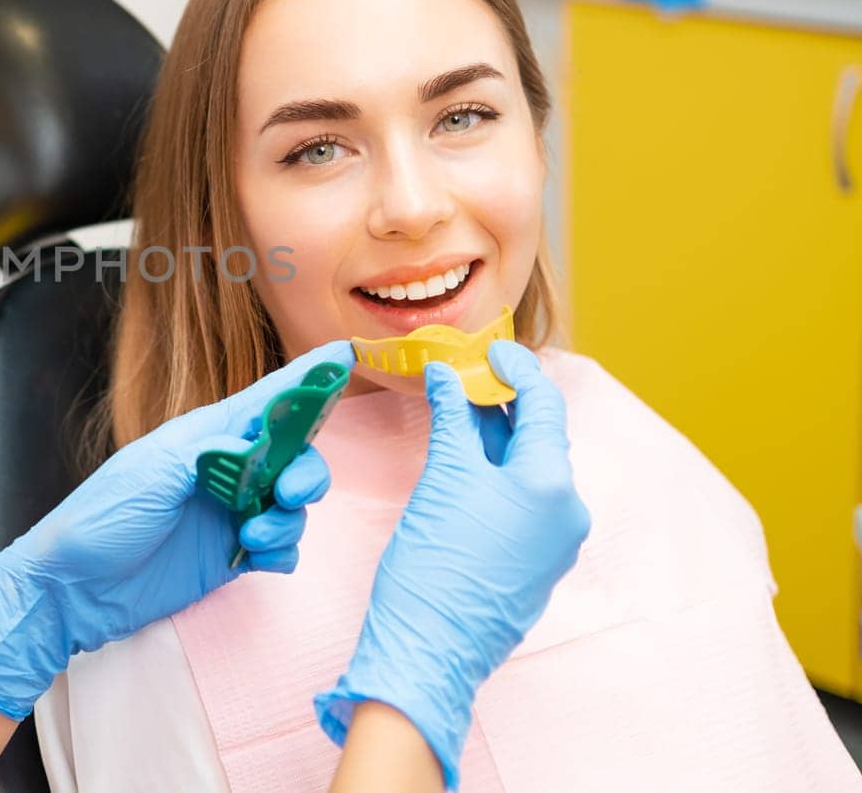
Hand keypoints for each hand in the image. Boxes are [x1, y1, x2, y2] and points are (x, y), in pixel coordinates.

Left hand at [0, 339, 352, 718]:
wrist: (73, 590)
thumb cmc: (100, 519)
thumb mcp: (152, 473)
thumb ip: (211, 451)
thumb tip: (258, 442)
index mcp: (202, 436)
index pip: (265, 399)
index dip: (306, 379)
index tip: (346, 354)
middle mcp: (223, 469)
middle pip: (292, 455)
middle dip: (305, 471)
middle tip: (290, 494)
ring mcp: (227, 512)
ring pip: (291, 503)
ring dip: (288, 518)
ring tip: (254, 536)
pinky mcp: (228, 554)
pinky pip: (280, 546)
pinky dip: (283, 550)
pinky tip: (259, 558)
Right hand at [315, 342, 589, 787]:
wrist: (430, 650)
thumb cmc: (435, 564)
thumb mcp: (443, 479)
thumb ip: (452, 419)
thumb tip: (448, 375)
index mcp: (552, 484)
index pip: (544, 404)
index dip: (516, 368)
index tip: (490, 348)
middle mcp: (567, 511)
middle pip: (540, 437)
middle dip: (504, 402)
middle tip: (467, 374)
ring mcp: (555, 541)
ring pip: (531, 469)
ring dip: (498, 436)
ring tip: (460, 410)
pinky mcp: (536, 562)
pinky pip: (525, 500)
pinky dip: (499, 471)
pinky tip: (467, 459)